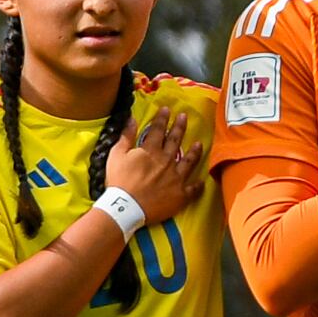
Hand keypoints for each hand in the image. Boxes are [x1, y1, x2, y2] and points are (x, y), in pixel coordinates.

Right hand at [108, 103, 202, 228]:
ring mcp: (176, 177)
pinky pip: (193, 189)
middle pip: (176, 141)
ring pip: (189, 161)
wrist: (127, 207)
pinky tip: (201, 181)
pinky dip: (198, 185)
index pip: (158, 130)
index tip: (166, 109)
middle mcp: (167, 161)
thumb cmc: (119, 181)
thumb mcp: (116, 155)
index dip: (162, 118)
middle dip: (180, 127)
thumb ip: (126, 137)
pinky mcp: (181, 194)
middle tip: (184, 117)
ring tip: (199, 143)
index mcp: (151, 151)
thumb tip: (132, 119)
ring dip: (195, 151)